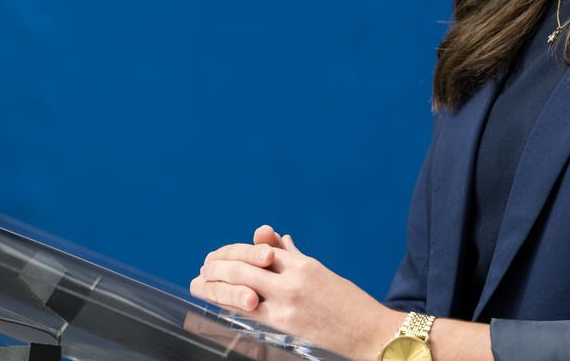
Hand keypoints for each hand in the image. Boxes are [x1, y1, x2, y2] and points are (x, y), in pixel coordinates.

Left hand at [191, 226, 403, 360]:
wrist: (369, 332)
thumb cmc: (347, 303)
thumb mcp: (320, 272)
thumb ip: (293, 256)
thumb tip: (275, 237)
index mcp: (302, 264)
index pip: (256, 249)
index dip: (231, 251)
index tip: (216, 257)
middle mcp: (293, 279)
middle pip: (242, 265)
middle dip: (216, 267)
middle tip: (202, 270)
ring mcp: (288, 303)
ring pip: (240, 288)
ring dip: (214, 286)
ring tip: (200, 285)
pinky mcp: (286, 326)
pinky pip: (249, 312)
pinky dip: (230, 306)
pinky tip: (217, 305)